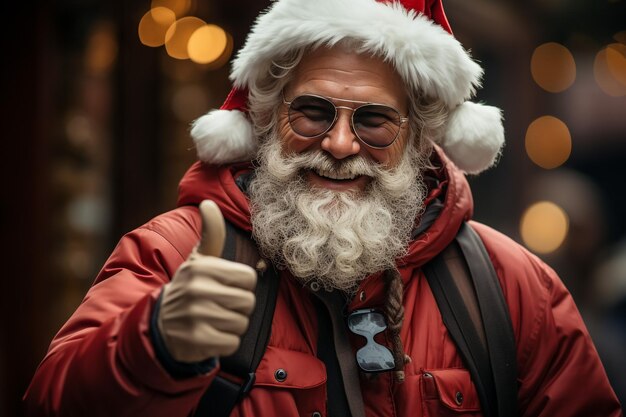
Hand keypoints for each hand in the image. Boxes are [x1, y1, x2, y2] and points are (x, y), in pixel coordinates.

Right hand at [157, 200, 256, 362]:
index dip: (241, 285)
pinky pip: (232, 342)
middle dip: (238, 307)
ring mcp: (196, 316)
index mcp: (202, 268)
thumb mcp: (198, 259)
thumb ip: (211, 233)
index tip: (224, 287)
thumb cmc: (190, 287)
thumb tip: (208, 202)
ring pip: (242, 322)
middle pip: (248, 301)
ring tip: (213, 320)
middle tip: (218, 306)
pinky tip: (209, 335)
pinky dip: (225, 342)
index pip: (249, 278)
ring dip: (231, 325)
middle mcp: (197, 290)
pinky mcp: (197, 340)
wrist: (160, 325)